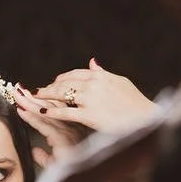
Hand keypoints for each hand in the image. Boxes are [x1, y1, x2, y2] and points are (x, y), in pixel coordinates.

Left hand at [0, 117, 160, 181]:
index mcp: (84, 178)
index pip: (128, 150)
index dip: (154, 134)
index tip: (177, 118)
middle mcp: (73, 168)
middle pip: (113, 139)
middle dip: (143, 125)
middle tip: (171, 106)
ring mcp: (65, 171)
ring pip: (96, 142)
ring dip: (121, 128)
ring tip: (145, 116)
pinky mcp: (60, 178)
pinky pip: (81, 151)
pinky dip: (100, 142)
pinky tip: (111, 137)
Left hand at [13, 86, 87, 166]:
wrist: (83, 181)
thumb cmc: (73, 173)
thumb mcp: (55, 164)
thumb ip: (44, 156)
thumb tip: (35, 151)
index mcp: (71, 129)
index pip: (53, 110)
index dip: (39, 101)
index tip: (26, 93)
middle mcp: (71, 127)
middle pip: (48, 108)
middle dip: (32, 97)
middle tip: (17, 88)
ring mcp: (68, 132)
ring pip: (45, 113)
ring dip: (29, 103)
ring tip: (16, 94)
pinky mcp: (63, 139)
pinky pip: (44, 125)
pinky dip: (31, 117)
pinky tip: (21, 111)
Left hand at [34, 58, 156, 131]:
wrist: (145, 119)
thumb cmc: (136, 103)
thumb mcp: (120, 82)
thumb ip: (103, 73)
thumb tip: (92, 62)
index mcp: (101, 76)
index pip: (75, 74)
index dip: (63, 78)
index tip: (55, 82)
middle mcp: (93, 84)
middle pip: (65, 82)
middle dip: (51, 86)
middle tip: (40, 91)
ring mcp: (90, 99)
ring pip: (62, 94)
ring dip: (46, 95)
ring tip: (36, 98)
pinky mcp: (88, 115)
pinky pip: (65, 112)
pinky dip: (52, 111)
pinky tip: (43, 112)